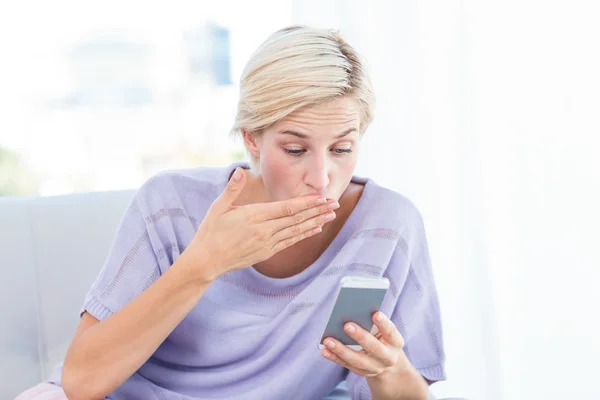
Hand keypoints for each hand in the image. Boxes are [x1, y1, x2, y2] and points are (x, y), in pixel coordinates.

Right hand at [187, 167, 338, 281]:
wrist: (207, 261)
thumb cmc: (211, 232)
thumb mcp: (218, 207)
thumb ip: (232, 188)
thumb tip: (241, 170)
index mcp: (254, 216)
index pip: (287, 208)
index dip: (306, 202)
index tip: (321, 196)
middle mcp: (264, 230)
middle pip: (297, 218)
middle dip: (317, 210)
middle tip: (334, 203)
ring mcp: (267, 243)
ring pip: (296, 230)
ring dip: (315, 222)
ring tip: (330, 215)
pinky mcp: (266, 252)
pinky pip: (290, 242)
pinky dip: (304, 234)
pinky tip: (315, 229)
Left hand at [321, 312, 407, 377]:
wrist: (388, 364)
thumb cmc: (382, 338)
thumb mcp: (383, 331)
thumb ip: (373, 323)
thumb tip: (353, 310)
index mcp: (395, 343)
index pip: (391, 332)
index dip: (384, 324)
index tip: (376, 313)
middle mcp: (388, 357)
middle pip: (375, 348)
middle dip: (361, 337)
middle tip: (346, 325)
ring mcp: (375, 367)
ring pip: (358, 360)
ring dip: (341, 350)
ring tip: (327, 340)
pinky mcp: (362, 372)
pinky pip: (346, 365)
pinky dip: (334, 357)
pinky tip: (324, 350)